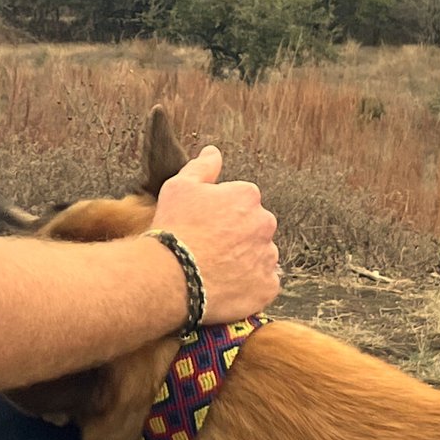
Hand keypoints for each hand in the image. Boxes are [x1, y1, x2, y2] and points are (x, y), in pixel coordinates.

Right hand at [150, 147, 279, 322]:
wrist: (172, 277)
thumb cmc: (174, 229)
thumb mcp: (179, 187)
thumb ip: (202, 167)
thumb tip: (213, 152)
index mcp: (247, 196)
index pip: (242, 201)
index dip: (221, 214)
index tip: (204, 225)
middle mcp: (264, 224)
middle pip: (254, 227)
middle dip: (237, 236)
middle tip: (209, 248)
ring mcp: (268, 257)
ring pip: (260, 256)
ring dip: (244, 261)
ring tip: (215, 270)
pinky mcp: (267, 287)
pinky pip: (263, 284)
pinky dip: (250, 286)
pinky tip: (227, 286)